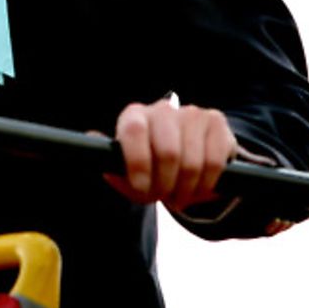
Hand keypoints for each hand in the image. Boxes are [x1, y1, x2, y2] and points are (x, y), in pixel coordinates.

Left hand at [104, 98, 236, 213]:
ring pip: (193, 162)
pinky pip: (215, 162)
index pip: (134, 130)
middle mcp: (162, 110)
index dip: (138, 162)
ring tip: (180, 195)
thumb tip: (93, 138)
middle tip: (164, 197)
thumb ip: (114, 166)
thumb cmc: (150, 168)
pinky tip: (199, 188)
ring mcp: (191, 113)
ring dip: (187, 190)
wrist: (186, 158)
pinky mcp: (215, 122)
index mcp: (134, 117)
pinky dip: (207, 184)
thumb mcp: (129, 174)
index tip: (141, 188)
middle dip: (166, 184)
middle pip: (168, 152)